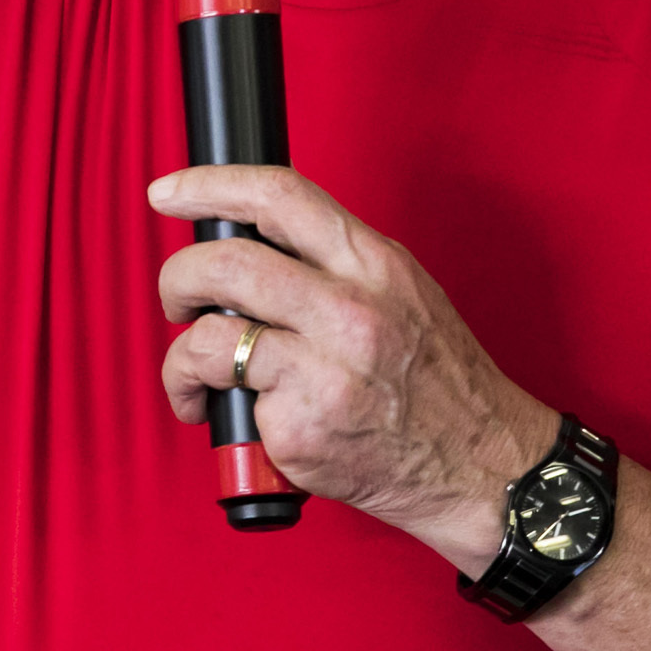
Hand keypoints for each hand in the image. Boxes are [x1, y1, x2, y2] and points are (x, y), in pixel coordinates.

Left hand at [150, 165, 555, 567]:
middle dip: (178, 278)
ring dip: (180, 356)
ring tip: (193, 372)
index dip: (211, 184)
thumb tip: (253, 243)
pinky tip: (238, 419)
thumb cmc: (438, 384)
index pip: (280, 196)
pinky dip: (213, 406)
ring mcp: (324, 371)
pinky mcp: (301, 428)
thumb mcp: (403, 293)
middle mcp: (350, 311)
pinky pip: (228, 400)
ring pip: (211, 337)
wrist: (480, 466)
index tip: (170, 191)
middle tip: (178, 299)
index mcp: (373, 265)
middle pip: (227, 263)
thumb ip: (335, 264)